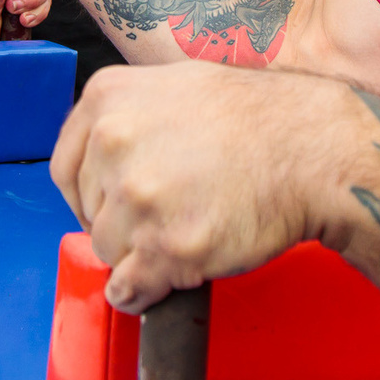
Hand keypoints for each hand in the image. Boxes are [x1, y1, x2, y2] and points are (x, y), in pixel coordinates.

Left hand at [52, 64, 334, 312]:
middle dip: (121, 223)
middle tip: (166, 217)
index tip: (107, 207)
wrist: (313, 149)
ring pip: (109, 252)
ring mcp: (140, 197)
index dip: (88, 195)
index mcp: (107, 99)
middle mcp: (114, 143)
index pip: (65, 169)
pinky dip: (143, 294)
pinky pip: (128, 288)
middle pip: (90, 212)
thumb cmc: (258, 118)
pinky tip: (167, 280)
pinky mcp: (167, 247)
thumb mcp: (176, 86)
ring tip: (185, 235)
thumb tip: (99, 156)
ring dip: (139, 257)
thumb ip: (127, 115)